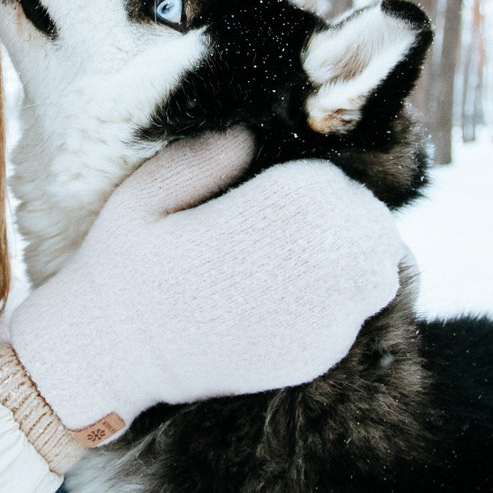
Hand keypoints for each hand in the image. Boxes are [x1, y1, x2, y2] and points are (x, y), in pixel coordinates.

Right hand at [7, 130, 403, 434]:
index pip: (335, 182)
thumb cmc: (123, 268)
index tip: (277, 195)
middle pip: (370, 223)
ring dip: (354, 258)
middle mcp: (313, 259)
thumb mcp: (145, 193)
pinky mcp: (318, 355)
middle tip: (296, 227)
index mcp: (276, 208)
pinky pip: (359, 315)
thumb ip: (202, 158)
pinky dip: (343, 302)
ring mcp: (321, 314)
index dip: (311, 187)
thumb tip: (248, 136)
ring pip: (380, 269)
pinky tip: (296, 300)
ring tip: (306, 260)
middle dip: (342, 219)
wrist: (113, 357)